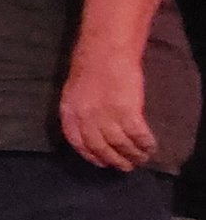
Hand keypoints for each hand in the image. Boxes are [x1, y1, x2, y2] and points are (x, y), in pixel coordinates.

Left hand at [60, 53, 154, 171]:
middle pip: (100, 148)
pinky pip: (138, 135)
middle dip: (115, 161)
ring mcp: (106, 116)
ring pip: (121, 145)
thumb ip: (78, 111)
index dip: (91, 156)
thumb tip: (88, 130)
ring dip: (133, 155)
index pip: (78, 143)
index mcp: (69, 114)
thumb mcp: (72, 92)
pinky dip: (145, 144)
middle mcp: (86, 119)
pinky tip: (150, 147)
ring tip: (141, 159)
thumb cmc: (89, 68)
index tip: (102, 164)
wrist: (105, 52)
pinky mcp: (127, 112)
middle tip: (126, 167)